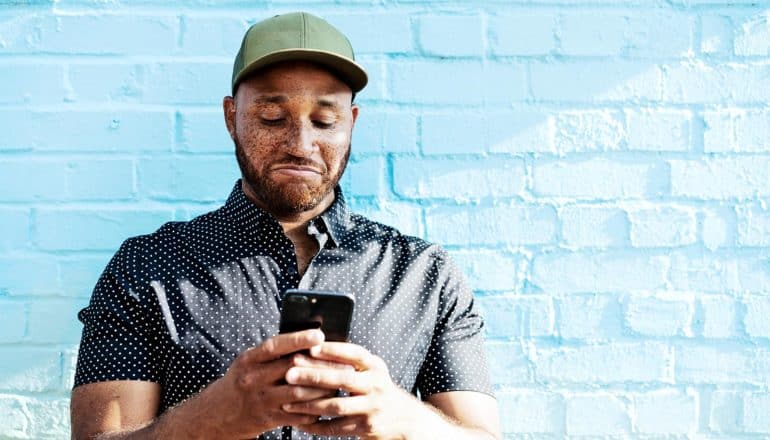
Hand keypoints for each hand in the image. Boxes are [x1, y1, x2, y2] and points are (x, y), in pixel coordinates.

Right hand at [195, 329, 349, 438]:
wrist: (217, 414)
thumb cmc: (241, 380)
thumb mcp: (249, 361)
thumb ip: (273, 352)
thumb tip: (309, 339)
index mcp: (249, 359)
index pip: (275, 346)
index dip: (298, 339)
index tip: (319, 335)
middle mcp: (253, 379)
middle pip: (292, 369)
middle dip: (321, 366)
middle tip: (344, 364)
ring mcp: (261, 400)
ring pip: (298, 393)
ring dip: (322, 389)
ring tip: (339, 384)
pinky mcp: (268, 419)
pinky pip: (296, 414)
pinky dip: (314, 409)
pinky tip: (325, 404)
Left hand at [281, 342, 422, 438]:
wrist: (404, 419)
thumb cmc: (379, 389)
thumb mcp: (372, 370)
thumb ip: (351, 360)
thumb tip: (314, 345)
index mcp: (375, 366)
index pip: (354, 353)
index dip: (332, 350)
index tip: (310, 347)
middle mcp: (376, 385)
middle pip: (343, 379)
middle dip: (314, 376)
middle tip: (289, 373)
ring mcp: (372, 408)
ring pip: (336, 406)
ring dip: (309, 404)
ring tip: (288, 402)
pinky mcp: (366, 427)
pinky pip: (336, 428)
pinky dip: (316, 426)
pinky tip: (300, 423)